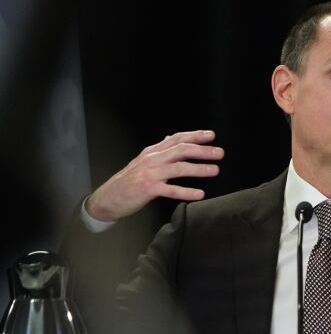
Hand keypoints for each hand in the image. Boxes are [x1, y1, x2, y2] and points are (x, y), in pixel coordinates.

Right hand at [86, 130, 223, 221]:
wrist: (108, 198)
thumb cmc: (129, 181)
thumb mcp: (144, 161)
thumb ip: (160, 150)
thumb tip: (171, 137)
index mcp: (152, 151)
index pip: (177, 139)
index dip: (195, 136)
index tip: (212, 135)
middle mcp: (152, 159)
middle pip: (181, 150)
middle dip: (202, 150)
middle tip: (219, 152)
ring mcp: (150, 174)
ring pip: (179, 168)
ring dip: (199, 169)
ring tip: (215, 170)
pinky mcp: (148, 189)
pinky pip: (171, 190)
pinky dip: (186, 191)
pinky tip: (200, 194)